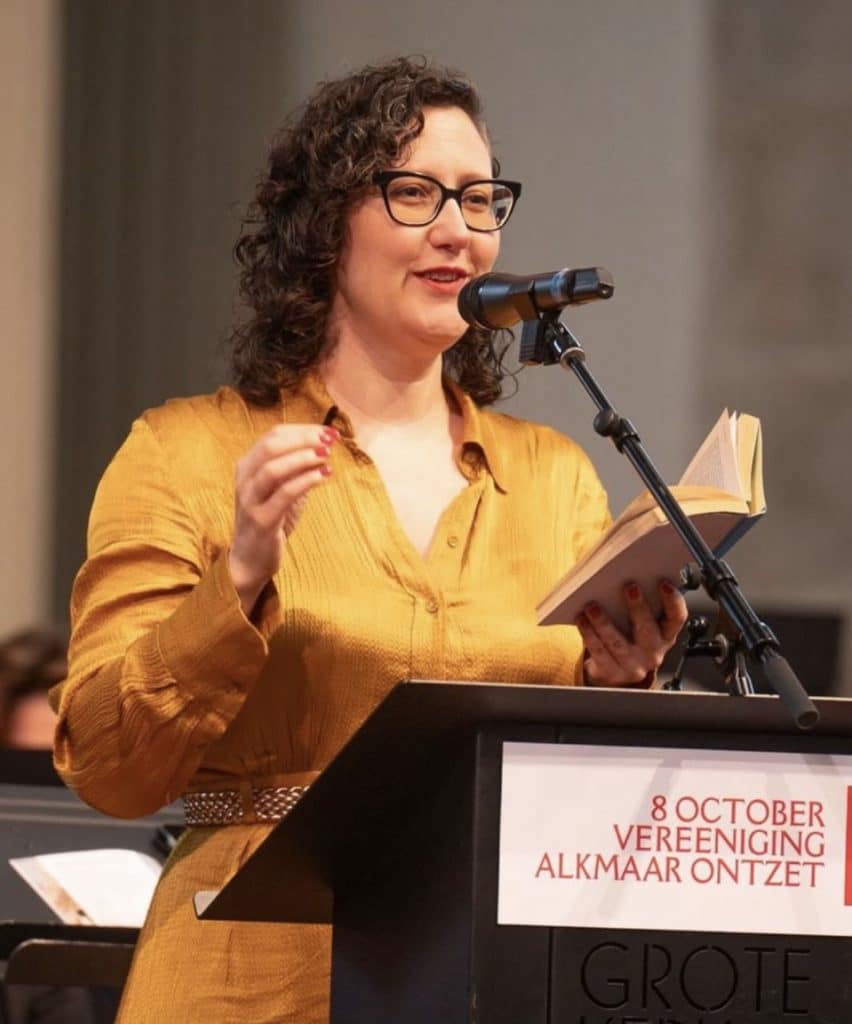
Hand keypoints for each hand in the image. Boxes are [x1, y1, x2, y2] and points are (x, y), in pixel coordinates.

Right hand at [229, 424, 338, 613]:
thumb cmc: (270, 518)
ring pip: (273, 468)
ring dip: (303, 458)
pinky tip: (324, 476)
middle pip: (271, 446)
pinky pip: (284, 494)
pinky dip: (306, 481)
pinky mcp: (261, 520)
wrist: (251, 557)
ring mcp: (250, 500)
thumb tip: (324, 446)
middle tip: (330, 441)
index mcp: (248, 465)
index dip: (303, 430)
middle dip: (304, 439)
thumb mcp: (282, 488)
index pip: (273, 435)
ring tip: (327, 456)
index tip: (329, 431)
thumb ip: (296, 468)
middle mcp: (245, 479)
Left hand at [576, 580, 686, 687]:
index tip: (664, 583)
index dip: (673, 601)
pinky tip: (582, 619)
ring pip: (618, 643)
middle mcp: (653, 652)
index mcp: (665, 635)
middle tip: (629, 587)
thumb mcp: (642, 623)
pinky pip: (599, 652)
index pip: (677, 618)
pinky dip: (589, 634)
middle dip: (639, 608)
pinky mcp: (612, 672)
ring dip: (604, 623)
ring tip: (593, 606)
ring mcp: (633, 665)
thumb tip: (625, 575)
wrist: (615, 671)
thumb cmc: (629, 636)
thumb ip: (641, 604)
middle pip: (648, 630)